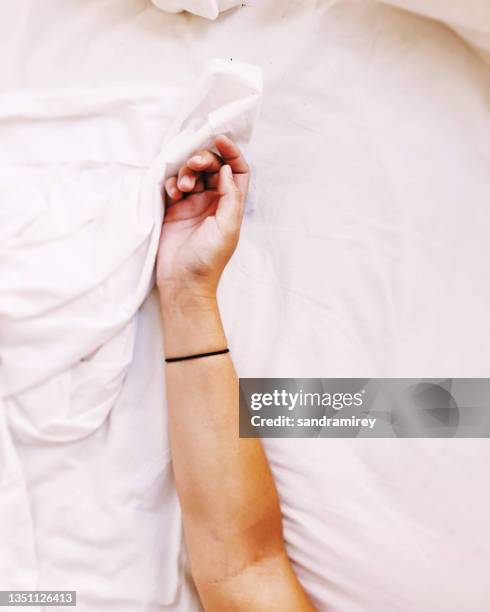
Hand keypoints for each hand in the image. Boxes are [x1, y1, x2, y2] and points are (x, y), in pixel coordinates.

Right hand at [156, 135, 248, 300]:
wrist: (181, 282)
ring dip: (186, 172)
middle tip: (193, 166)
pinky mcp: (173, 209)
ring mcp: (192, 204)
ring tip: (181, 187)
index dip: (231, 153)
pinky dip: (172, 183)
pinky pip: (173, 185)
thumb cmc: (208, 260)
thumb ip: (230, 197)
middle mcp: (213, 201)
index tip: (219, 139)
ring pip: (191, 173)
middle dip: (203, 160)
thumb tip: (227, 169)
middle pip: (212, 167)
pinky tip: (172, 193)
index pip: (236, 171)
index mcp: (231, 205)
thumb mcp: (227, 228)